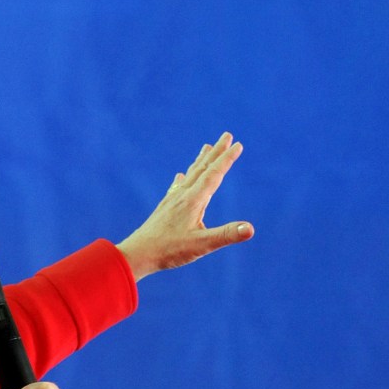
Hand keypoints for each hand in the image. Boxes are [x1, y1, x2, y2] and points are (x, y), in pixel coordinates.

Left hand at [117, 132, 253, 280]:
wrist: (138, 253)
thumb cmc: (169, 250)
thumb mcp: (202, 245)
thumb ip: (226, 235)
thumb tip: (251, 229)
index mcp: (194, 201)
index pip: (214, 175)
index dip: (227, 159)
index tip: (238, 145)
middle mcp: (183, 196)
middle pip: (203, 168)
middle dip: (217, 152)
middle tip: (227, 135)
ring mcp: (172, 201)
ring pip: (190, 175)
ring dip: (201, 161)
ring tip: (206, 147)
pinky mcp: (165, 209)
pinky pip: (176, 188)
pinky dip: (182, 179)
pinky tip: (180, 177)